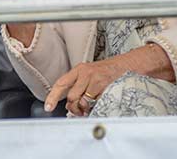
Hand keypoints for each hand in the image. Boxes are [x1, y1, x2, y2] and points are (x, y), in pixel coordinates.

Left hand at [44, 44, 173, 116]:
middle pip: (70, 96)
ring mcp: (95, 79)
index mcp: (79, 69)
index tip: (48, 107)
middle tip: (78, 111)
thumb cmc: (109, 72)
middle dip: (73, 107)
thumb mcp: (90, 75)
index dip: (52, 96)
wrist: (128, 66)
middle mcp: (85, 73)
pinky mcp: (104, 86)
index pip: (61, 83)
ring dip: (84, 109)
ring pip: (81, 101)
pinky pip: (93, 102)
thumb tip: (70, 106)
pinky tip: (98, 103)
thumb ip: (78, 87)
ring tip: (89, 107)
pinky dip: (94, 107)